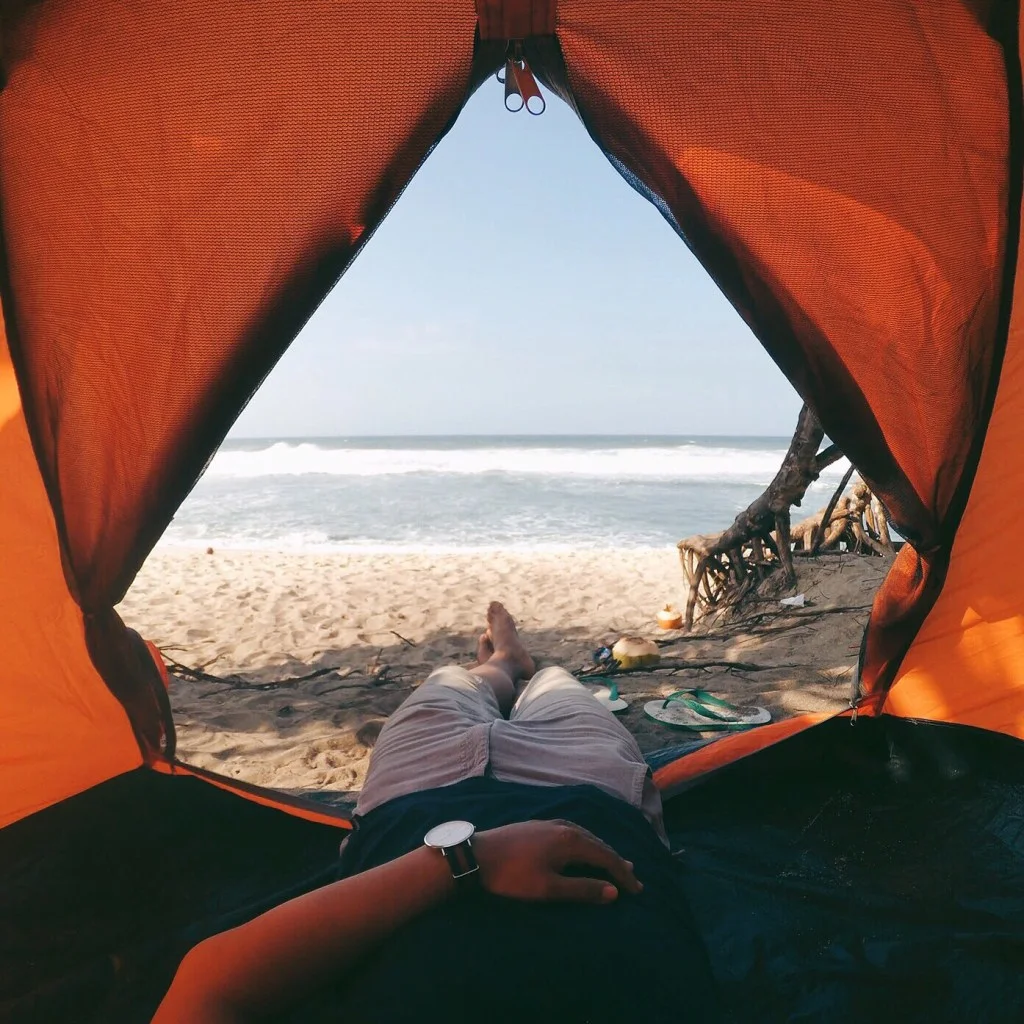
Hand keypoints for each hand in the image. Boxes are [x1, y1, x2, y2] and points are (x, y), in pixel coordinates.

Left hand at [472, 819, 642, 904]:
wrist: (477, 854)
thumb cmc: (513, 875)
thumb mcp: (549, 888)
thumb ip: (582, 890)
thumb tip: (613, 892)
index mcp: (571, 841)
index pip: (606, 857)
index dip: (623, 875)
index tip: (637, 890)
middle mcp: (565, 827)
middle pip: (599, 844)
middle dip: (616, 862)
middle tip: (632, 877)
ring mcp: (551, 823)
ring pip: (586, 837)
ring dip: (601, 851)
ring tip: (613, 863)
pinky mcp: (539, 826)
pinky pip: (573, 833)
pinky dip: (586, 845)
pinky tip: (582, 850)